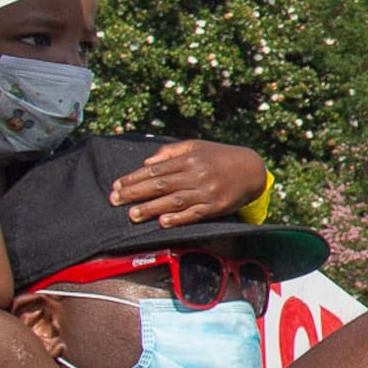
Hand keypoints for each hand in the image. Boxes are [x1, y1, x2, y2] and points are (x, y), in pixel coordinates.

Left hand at [112, 140, 271, 227]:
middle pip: (161, 185)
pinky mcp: (216, 207)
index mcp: (189, 159)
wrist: (252, 169)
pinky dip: (178, 218)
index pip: (155, 169)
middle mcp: (196, 175)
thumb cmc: (220, 156)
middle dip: (135, 193)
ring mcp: (207, 192)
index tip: (116, 185)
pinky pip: (194, 213)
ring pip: (174, 200)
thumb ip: (170, 152)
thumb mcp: (196, 146)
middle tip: (115, 200)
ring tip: (132, 214)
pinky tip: (163, 222)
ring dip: (152, 208)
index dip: (134, 178)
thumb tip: (147, 162)